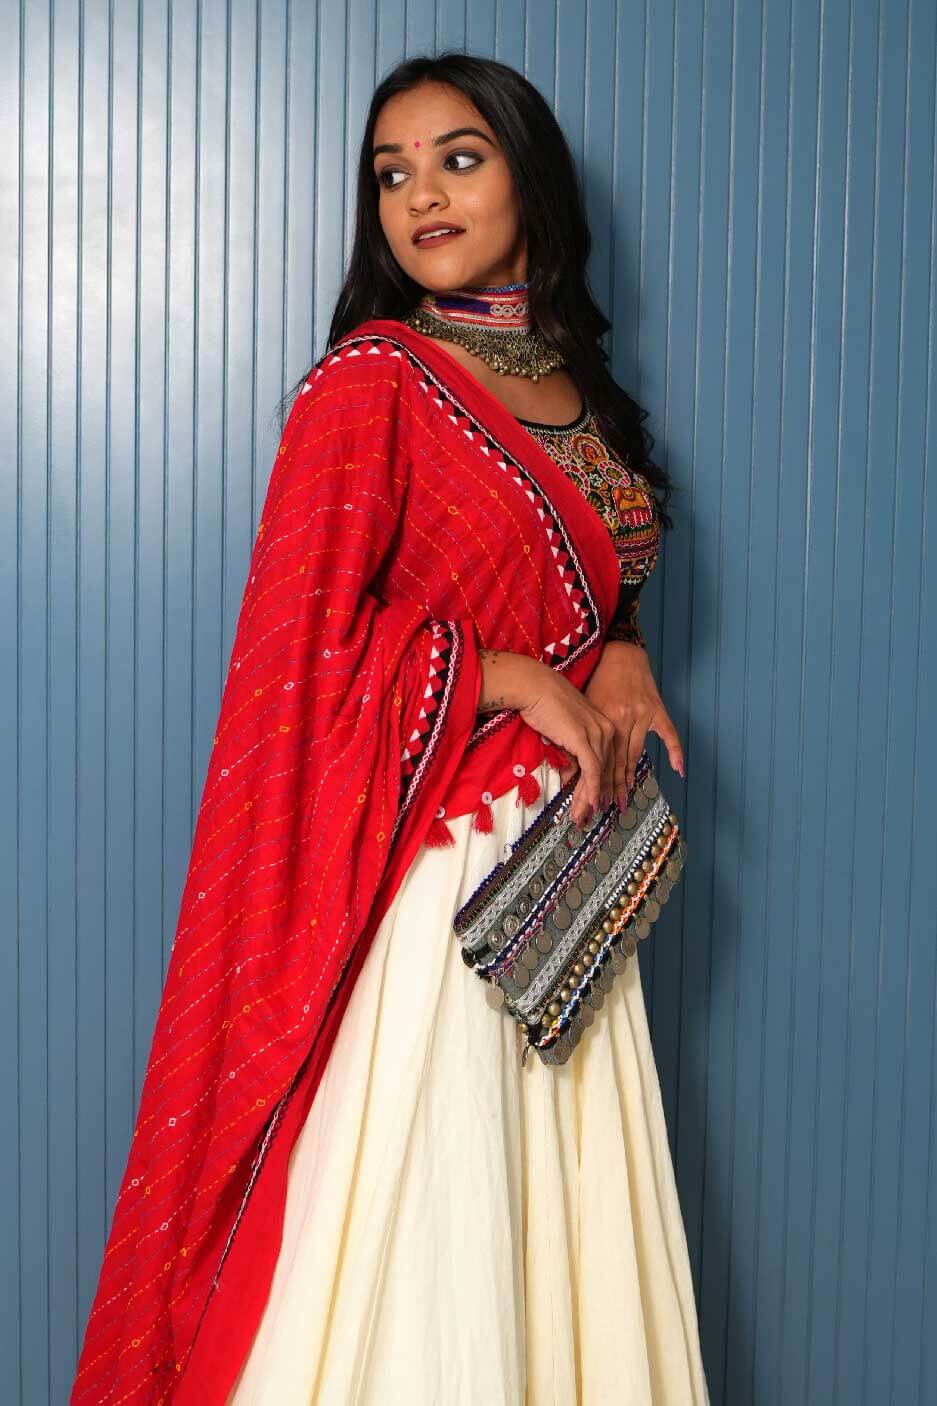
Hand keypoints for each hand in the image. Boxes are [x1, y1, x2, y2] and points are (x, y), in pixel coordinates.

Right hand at [513, 658, 617, 828]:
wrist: (533, 685)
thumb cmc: (542, 703)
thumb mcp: (562, 731)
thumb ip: (570, 752)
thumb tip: (569, 776)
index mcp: (603, 725)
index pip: (605, 760)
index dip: (599, 785)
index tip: (593, 803)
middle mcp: (606, 729)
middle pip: (604, 770)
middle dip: (594, 796)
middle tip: (586, 817)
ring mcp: (597, 733)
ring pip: (598, 773)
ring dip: (588, 798)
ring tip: (580, 817)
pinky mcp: (584, 739)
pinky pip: (592, 770)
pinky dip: (589, 789)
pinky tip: (587, 805)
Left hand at [559, 640, 683, 811]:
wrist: (619, 653)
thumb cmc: (598, 679)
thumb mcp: (586, 705)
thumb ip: (584, 731)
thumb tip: (575, 761)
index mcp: (602, 720)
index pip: (599, 757)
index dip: (596, 780)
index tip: (593, 799)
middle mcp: (622, 719)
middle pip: (616, 760)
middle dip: (612, 786)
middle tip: (610, 807)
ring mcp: (641, 715)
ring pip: (635, 753)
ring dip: (630, 777)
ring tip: (626, 796)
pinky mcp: (656, 708)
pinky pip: (669, 733)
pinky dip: (675, 751)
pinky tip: (679, 770)